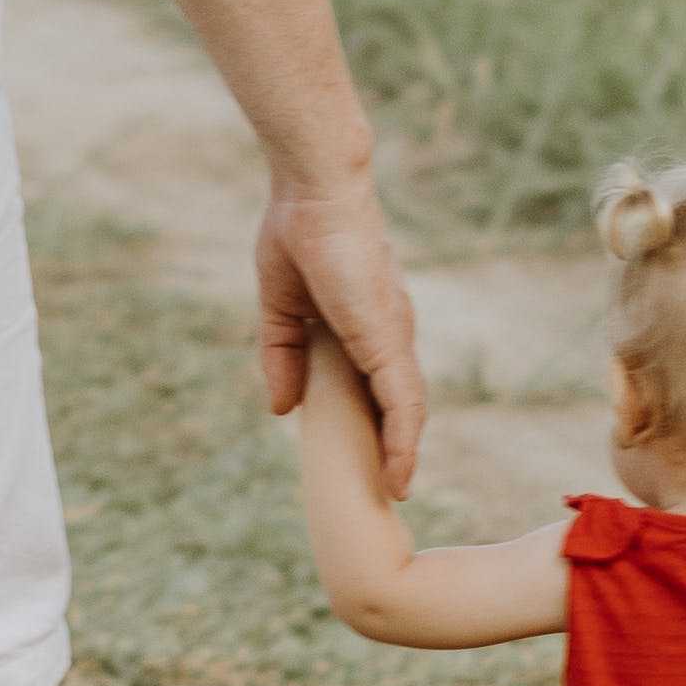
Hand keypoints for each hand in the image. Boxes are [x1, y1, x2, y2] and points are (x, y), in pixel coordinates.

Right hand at [258, 165, 424, 489]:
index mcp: (366, 325)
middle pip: (395, 403)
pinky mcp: (387, 339)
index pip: (374, 385)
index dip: (371, 421)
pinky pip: (402, 401)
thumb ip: (283, 357)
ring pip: (405, 411)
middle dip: (389, 445)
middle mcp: (388, 334)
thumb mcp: (280, 310)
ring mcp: (392, 338)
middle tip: (381, 487)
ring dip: (400, 455)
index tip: (361, 456)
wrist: (311, 193)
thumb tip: (282, 409)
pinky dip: (403, 440)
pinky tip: (398, 473)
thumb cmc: (297, 235)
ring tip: (393, 493)